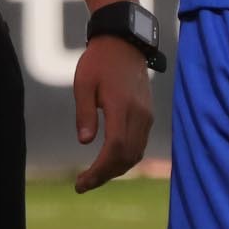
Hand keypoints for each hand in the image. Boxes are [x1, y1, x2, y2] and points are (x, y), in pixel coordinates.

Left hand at [71, 35, 154, 193]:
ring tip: (93, 176)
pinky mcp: (147, 115)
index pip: (115, 148)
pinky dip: (125, 158)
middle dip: (105, 175)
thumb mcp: (83, 83)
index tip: (81, 182)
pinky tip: (109, 161)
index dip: (99, 170)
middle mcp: (139, 114)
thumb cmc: (99, 62)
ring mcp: (146, 115)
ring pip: (135, 154)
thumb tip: (84, 142)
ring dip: (115, 169)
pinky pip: (139, 145)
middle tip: (83, 184)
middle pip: (126, 157)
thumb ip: (84, 112)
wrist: (124, 44)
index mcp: (121, 106)